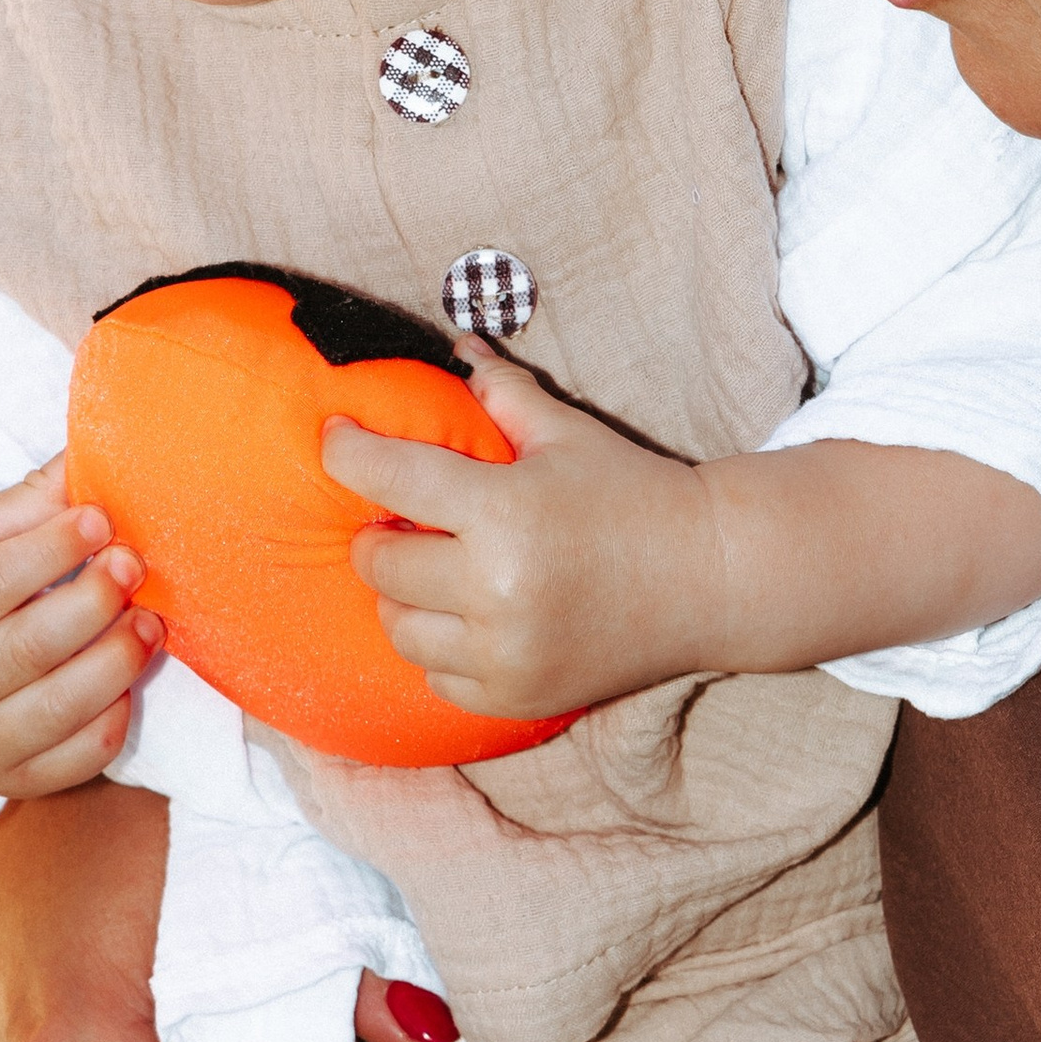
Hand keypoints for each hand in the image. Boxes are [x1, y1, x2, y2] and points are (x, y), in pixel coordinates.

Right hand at [0, 464, 160, 793]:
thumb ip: (24, 505)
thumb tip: (87, 461)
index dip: (51, 549)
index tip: (100, 518)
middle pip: (28, 647)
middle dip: (93, 603)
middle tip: (134, 565)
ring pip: (58, 707)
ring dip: (117, 660)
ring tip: (150, 622)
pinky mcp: (11, 781)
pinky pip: (77, 757)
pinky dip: (113, 717)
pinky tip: (129, 681)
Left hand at [324, 361, 1040, 713]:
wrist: (708, 579)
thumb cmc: (634, 494)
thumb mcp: (568, 435)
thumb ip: (504, 392)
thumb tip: (456, 345)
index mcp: (506, 511)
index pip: (389, 478)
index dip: (347, 453)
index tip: (333, 440)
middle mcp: (498, 588)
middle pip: (379, 564)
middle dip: (380, 535)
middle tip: (402, 519)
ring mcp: (505, 652)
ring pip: (399, 628)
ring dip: (404, 597)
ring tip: (437, 570)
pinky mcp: (517, 696)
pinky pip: (437, 675)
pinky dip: (442, 647)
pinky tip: (471, 616)